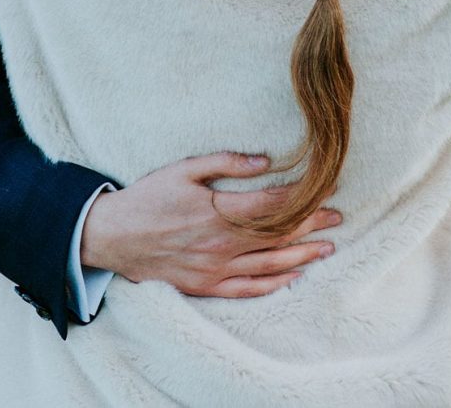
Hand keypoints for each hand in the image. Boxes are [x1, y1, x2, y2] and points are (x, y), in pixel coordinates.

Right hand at [80, 151, 341, 298]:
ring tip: (327, 247)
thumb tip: (265, 161)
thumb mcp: (184, 169)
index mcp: (219, 211)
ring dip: (302, 255)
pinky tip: (292, 277)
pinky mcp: (206, 286)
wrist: (113, 236)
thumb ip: (226, 162)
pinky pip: (247, 289)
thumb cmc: (149, 196)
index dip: (304, 196)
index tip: (327, 187)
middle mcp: (222, 243)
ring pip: (269, 264)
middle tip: (337, 217)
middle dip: (312, 225)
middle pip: (278, 235)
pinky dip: (273, 284)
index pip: (274, 204)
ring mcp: (215, 269)